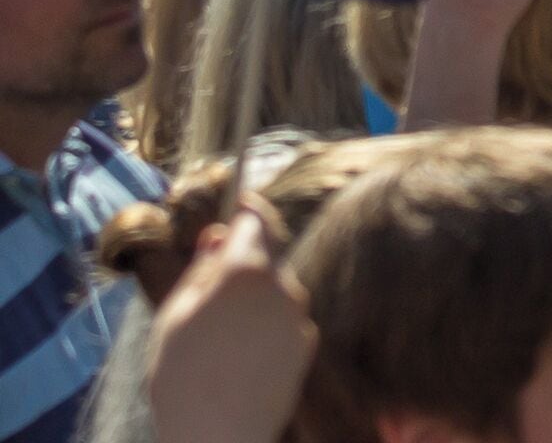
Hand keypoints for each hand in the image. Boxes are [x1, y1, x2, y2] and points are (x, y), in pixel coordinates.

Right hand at [145, 208, 313, 442]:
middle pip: (266, 255)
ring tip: (216, 333)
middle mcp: (282, 285)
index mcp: (246, 271)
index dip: (246, 208)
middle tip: (208, 284)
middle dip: (243, 260)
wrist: (220, 435)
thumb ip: (200, 270)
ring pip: (275, 289)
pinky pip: (283, 318)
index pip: (255, 219)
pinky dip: (265, 323)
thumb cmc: (183, 374)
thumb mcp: (173, 315)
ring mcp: (299, 314)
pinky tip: (238, 352)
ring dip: (253, 296)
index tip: (239, 202)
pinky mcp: (307, 342)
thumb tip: (217, 237)